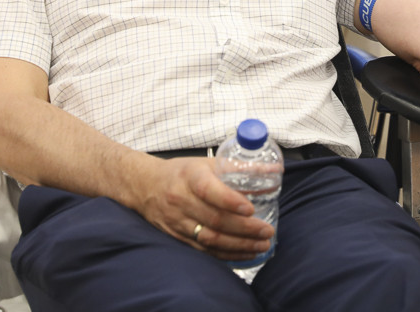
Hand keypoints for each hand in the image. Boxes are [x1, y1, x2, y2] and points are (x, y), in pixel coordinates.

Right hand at [120, 155, 274, 261]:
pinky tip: (244, 254)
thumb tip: (275, 170)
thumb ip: (239, 167)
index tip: (250, 208)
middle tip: (267, 231)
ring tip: (261, 245)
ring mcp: (178, 222)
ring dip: (239, 245)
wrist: (144, 186)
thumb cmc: (181, 173)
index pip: (209, 190)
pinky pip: (203, 250)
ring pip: (209, 239)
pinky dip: (225, 255)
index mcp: (190, 177)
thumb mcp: (206, 163)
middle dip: (244, 229)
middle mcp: (181, 201)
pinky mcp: (177, 237)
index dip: (230, 201)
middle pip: (214, 219)